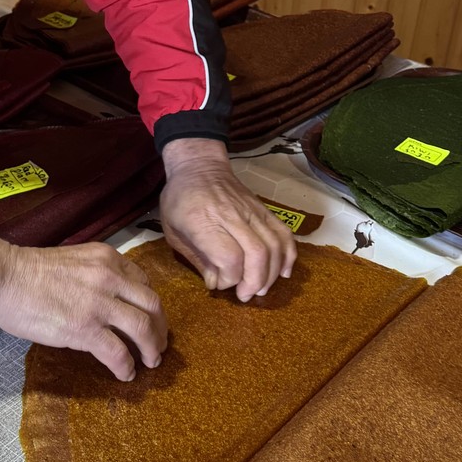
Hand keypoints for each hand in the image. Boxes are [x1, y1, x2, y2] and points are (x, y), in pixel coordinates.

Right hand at [0, 237, 165, 381]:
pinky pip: (118, 352)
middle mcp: (111, 278)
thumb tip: (107, 301)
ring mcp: (100, 304)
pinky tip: (125, 374)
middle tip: (158, 343)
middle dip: (160, 327)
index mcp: (107, 259)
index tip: (149, 318)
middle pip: (152, 305)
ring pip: (143, 328)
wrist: (4, 278)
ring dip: (151, 348)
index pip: (143, 282)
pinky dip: (126, 366)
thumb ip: (96, 276)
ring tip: (150, 361)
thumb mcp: (75, 261)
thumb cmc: (28, 270)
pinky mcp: (86, 329)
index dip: (150, 305)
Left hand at [159, 138, 296, 300]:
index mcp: (203, 221)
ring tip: (261, 288)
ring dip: (272, 273)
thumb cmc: (180, 200)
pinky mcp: (264, 209)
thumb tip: (217, 283)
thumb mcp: (173, 232)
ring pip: (274, 245)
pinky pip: (283, 233)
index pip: (229, 258)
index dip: (230, 279)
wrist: (199, 166)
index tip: (220, 284)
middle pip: (257, 254)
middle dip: (254, 282)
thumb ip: (196, 259)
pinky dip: (288, 254)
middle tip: (246, 295)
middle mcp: (231, 215)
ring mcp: (251, 210)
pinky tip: (283, 272)